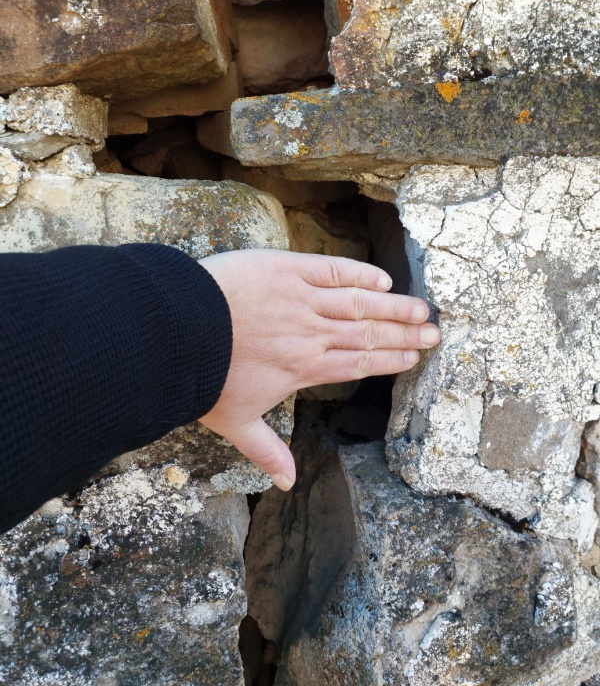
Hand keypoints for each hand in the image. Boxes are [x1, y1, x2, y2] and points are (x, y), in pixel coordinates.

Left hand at [198, 250, 439, 490]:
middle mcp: (313, 335)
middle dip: (405, 336)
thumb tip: (287, 485)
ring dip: (394, 307)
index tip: (415, 358)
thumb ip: (267, 451)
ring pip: (360, 304)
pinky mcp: (288, 270)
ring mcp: (302, 300)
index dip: (391, 361)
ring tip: (423, 309)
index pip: (359, 364)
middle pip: (369, 335)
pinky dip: (360, 274)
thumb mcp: (235, 423)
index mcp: (305, 368)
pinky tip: (382, 279)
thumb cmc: (204, 378)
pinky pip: (333, 271)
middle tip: (435, 334)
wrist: (179, 332)